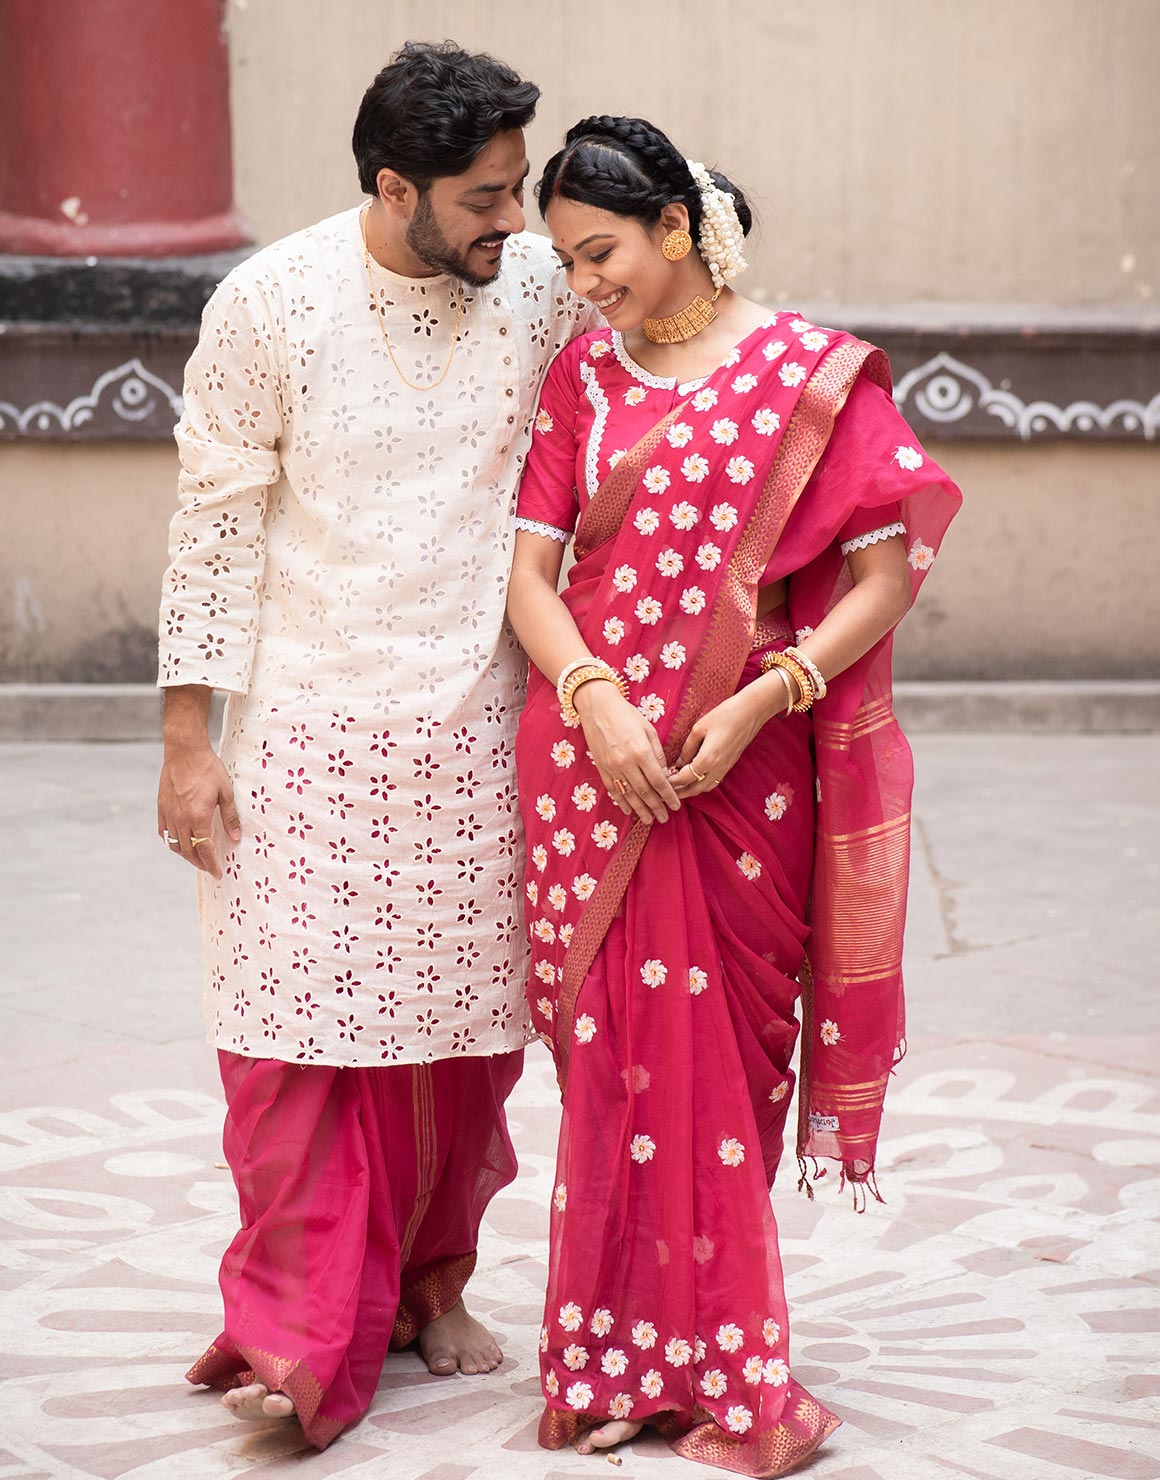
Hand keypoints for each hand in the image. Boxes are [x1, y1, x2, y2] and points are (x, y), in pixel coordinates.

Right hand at [157, 740, 241, 878]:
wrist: (184, 751)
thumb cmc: (207, 768)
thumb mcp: (226, 792)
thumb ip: (230, 817)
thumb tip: (235, 837)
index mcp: (198, 817)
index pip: (204, 849)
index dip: (211, 864)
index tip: (217, 874)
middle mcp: (180, 819)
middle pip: (189, 851)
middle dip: (200, 863)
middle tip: (210, 868)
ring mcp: (168, 814)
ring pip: (175, 844)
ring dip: (186, 854)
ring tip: (197, 858)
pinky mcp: (161, 807)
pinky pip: (164, 832)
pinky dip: (172, 841)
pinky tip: (180, 842)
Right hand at [575, 680, 680, 824]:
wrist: (597, 707)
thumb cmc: (626, 715)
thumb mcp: (649, 730)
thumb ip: (657, 754)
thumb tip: (665, 774)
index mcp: (641, 752)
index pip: (658, 781)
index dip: (668, 796)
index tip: (676, 806)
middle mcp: (626, 763)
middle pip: (644, 792)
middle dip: (656, 807)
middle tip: (664, 818)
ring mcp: (612, 767)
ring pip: (628, 795)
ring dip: (640, 810)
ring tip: (649, 820)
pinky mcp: (602, 768)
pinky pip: (613, 790)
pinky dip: (622, 802)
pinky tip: (629, 810)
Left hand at [668, 687, 766, 798]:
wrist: (751, 712)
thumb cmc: (724, 715)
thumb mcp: (698, 728)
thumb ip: (687, 748)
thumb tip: (678, 763)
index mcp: (707, 759)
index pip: (684, 779)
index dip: (671, 782)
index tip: (660, 781)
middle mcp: (717, 768)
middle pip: (695, 789)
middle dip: (679, 792)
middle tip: (665, 790)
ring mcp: (725, 768)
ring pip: (705, 788)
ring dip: (691, 790)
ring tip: (678, 786)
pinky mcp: (730, 765)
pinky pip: (713, 781)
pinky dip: (702, 784)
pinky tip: (694, 777)